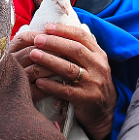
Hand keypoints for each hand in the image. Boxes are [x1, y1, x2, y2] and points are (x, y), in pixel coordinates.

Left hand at [25, 23, 116, 139]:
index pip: (82, 36)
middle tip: (37, 39)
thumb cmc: (92, 83)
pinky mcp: (86, 99)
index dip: (64, 30)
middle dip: (54, 43)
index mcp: (99, 54)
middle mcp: (98, 66)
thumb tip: (57, 31)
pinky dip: (51, 85)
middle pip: (75, 50)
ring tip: (34, 55)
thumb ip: (80, 49)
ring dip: (49, 60)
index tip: (47, 27)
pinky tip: (38, 81)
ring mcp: (93, 83)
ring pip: (69, 69)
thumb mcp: (93, 64)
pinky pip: (66, 90)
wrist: (105, 112)